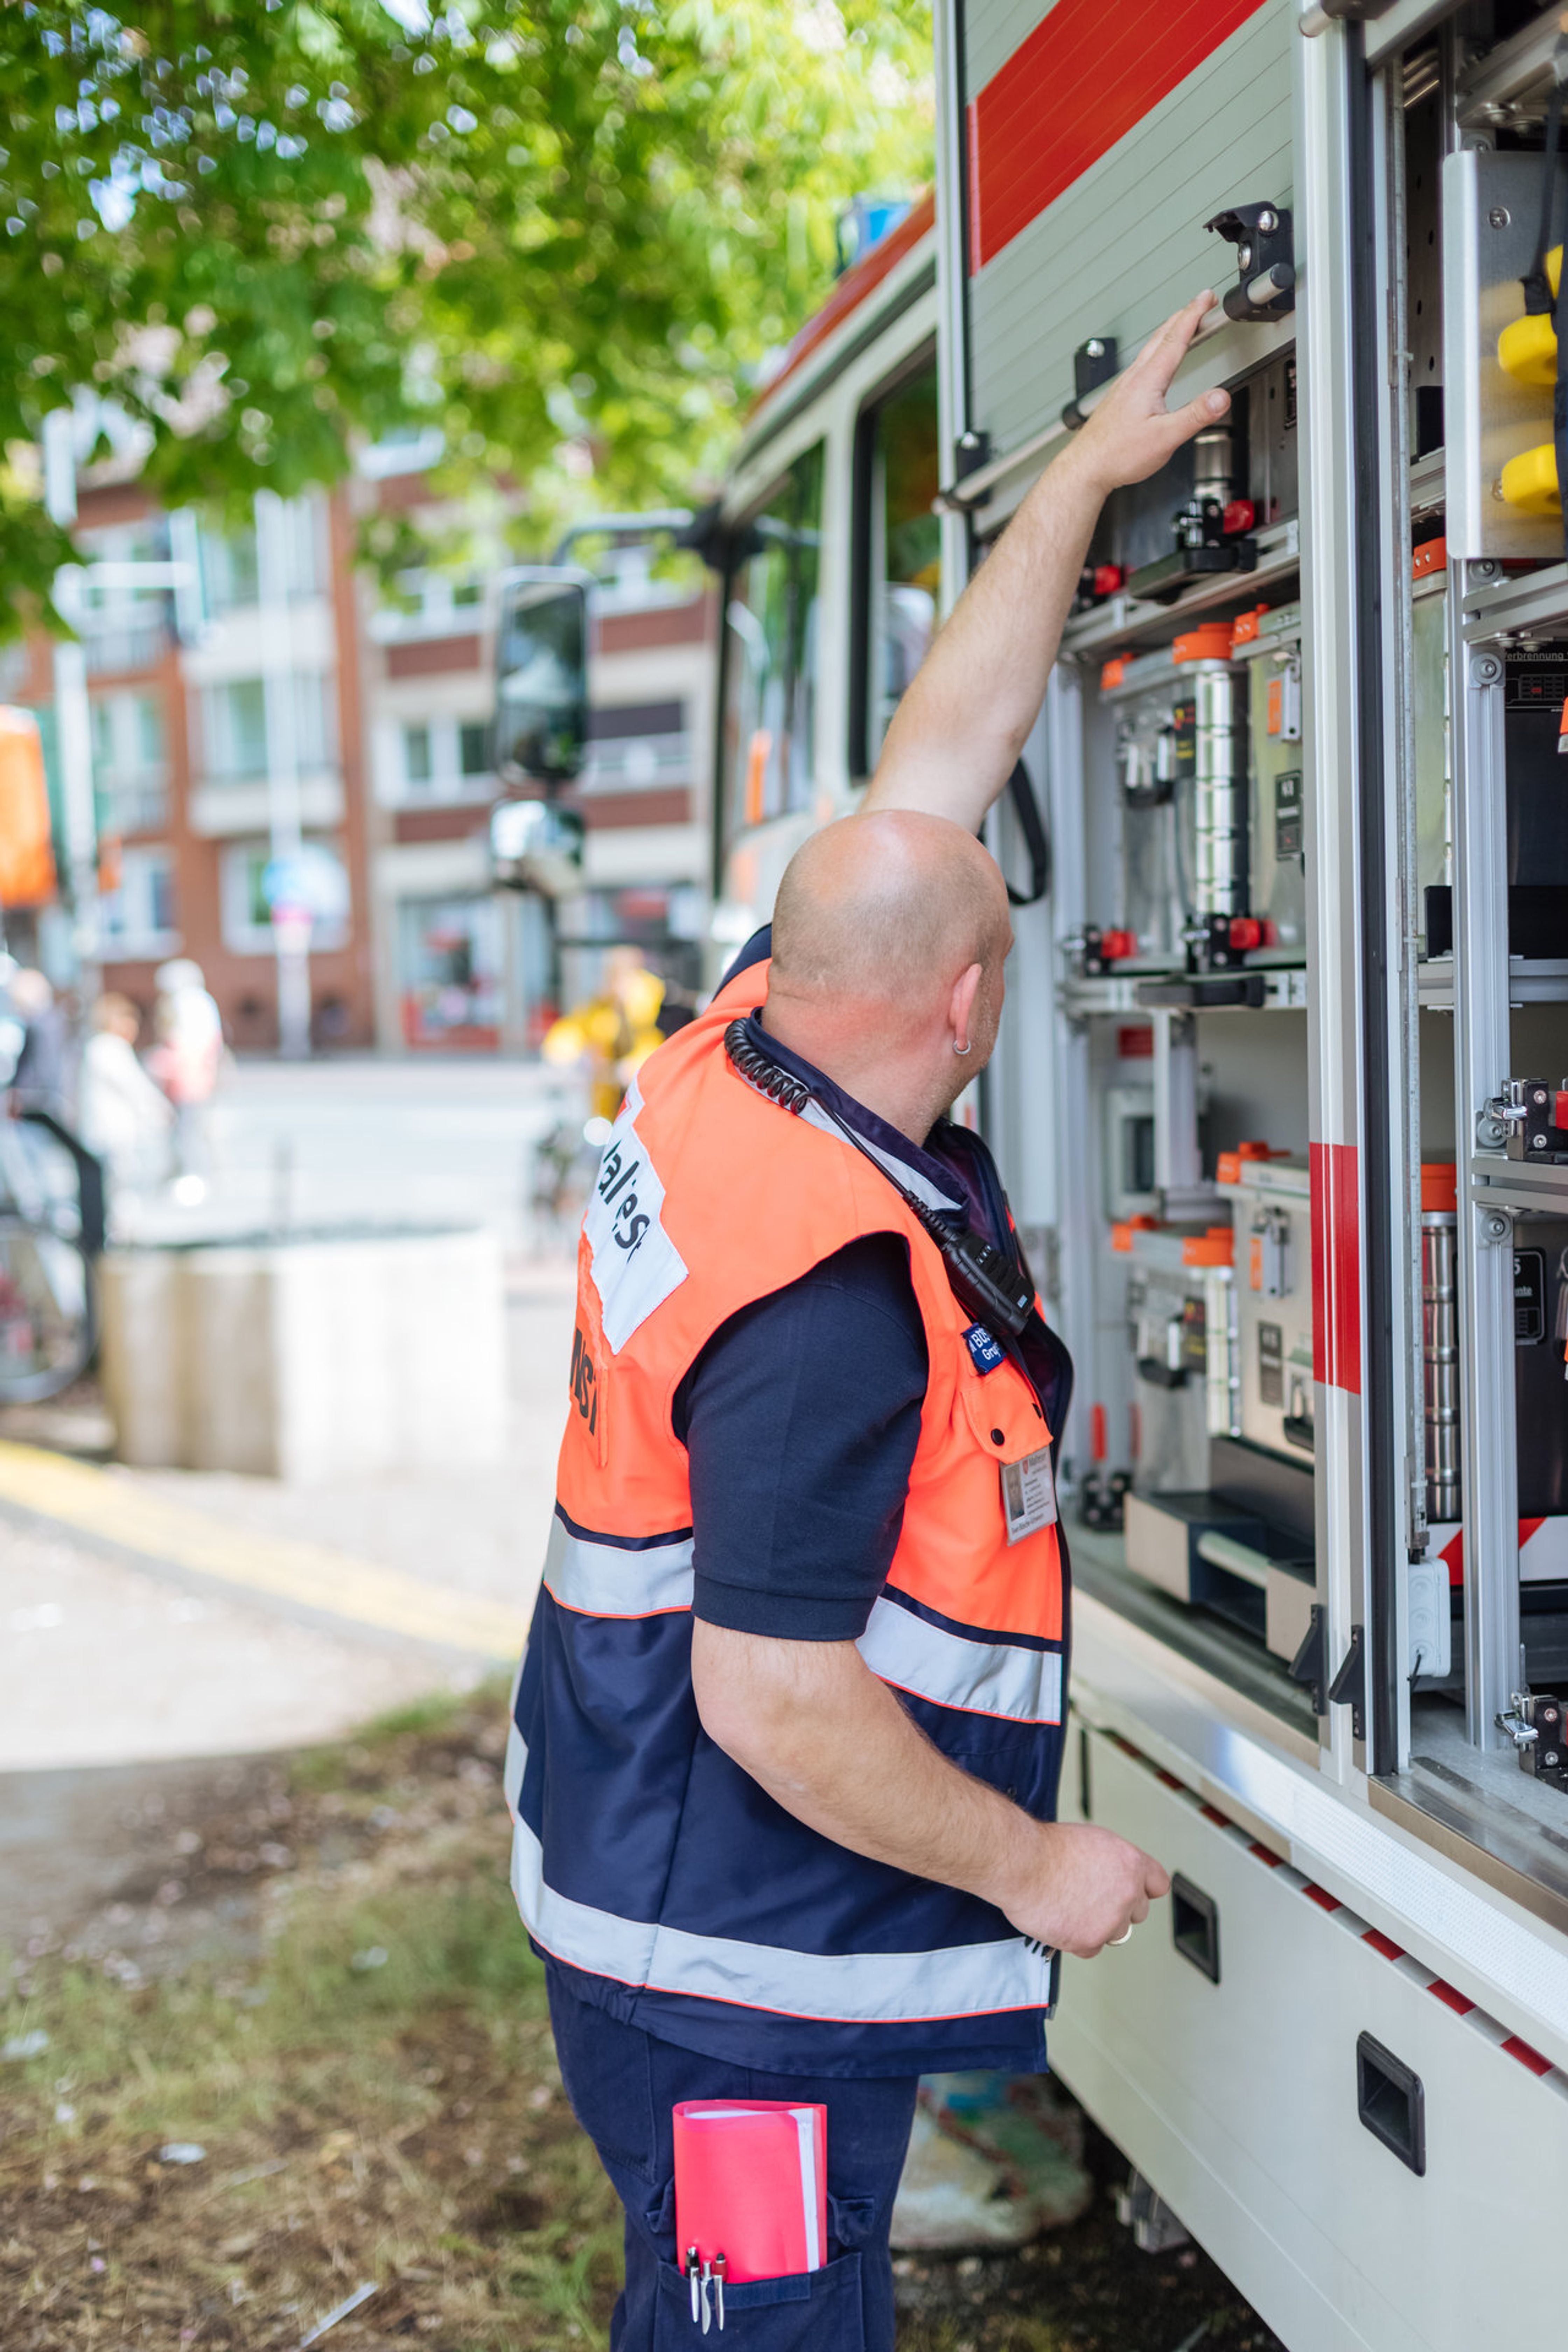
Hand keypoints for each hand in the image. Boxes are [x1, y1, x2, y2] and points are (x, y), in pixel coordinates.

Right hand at [997, 1820, 1170, 1958]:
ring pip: (1116, 1933)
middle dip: (1118, 1909)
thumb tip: (1116, 1877)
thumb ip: (1114, 1864)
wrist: (1023, 1863)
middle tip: (1091, 1899)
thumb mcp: (1093, 1841)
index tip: (1134, 1893)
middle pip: (1138, 1913)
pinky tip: (1062, 1920)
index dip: (1142, 1889)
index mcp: (1131, 1863)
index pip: (1158, 1885)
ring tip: (1071, 1907)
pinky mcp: (1090, 1941)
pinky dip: (1077, 1939)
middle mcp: (1128, 1892)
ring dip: (1098, 1925)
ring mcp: (1111, 1920)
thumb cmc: (1048, 1849)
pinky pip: (1091, 1948)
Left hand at [1061, 292, 1231, 499]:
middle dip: (1184, 315)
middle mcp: (1134, 377)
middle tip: (1201, 302)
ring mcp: (1124, 385)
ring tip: (1183, 323)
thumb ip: (1195, 416)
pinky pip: (1142, 363)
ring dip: (1170, 331)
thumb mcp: (1165, 438)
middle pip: (1162, 336)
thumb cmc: (1117, 455)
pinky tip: (1157, 361)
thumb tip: (1221, 397)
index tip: (1207, 297)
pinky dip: (1156, 351)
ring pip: (1150, 348)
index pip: (1176, 338)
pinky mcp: (1119, 396)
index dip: (1194, 314)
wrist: (1086, 467)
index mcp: (1148, 380)